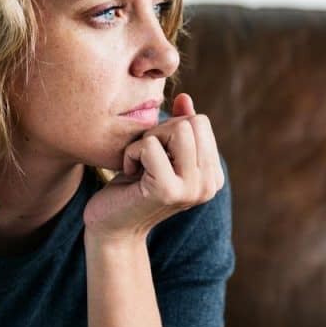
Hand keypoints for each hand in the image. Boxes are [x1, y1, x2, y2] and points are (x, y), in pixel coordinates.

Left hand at [83, 92, 224, 241]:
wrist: (112, 228)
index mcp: (213, 175)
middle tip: (145, 157)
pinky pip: (150, 146)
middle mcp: (209, 185)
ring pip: (178, 129)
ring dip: (149, 139)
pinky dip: (132, 153)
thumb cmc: (133, 187)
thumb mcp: (159, 153)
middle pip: (193, 122)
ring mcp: (192, 189)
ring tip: (140, 163)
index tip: (156, 154)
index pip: (201, 122)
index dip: (171, 129)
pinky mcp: (168, 191)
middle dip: (161, 130)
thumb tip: (185, 98)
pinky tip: (130, 173)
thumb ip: (178, 127)